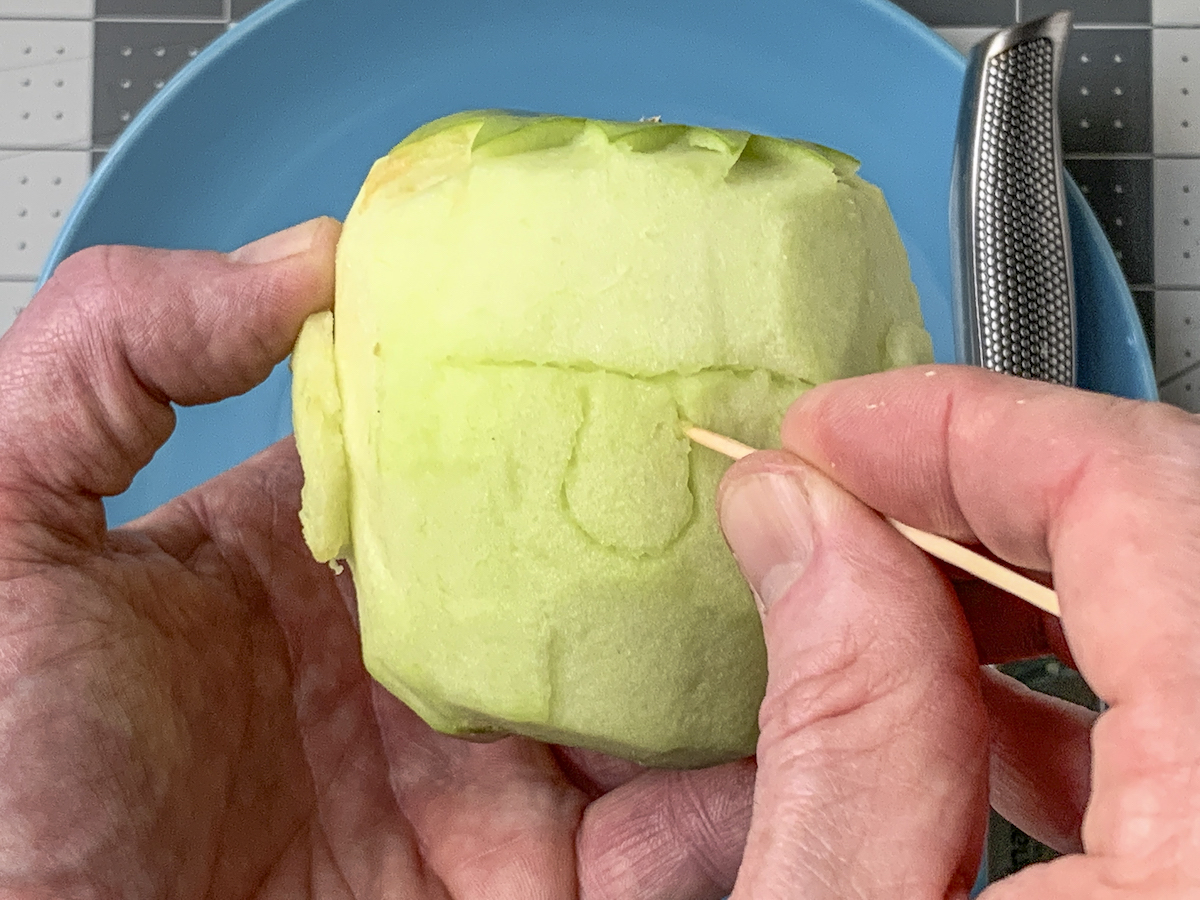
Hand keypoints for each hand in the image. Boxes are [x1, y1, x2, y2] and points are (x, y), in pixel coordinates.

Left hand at [0, 221, 753, 899]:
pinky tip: (805, 729)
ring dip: (745, 640)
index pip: (467, 450)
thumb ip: (116, 358)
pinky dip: (743, 793)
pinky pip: (665, 839)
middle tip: (800, 454)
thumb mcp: (9, 538)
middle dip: (688, 511)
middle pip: (583, 564)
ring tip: (843, 571)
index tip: (664, 339)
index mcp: (315, 565)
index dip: (559, 391)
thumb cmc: (5, 784)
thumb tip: (308, 255)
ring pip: (653, 692)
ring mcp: (484, 780)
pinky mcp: (530, 892)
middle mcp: (417, 662)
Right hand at [716, 366, 1199, 896]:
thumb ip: (844, 731)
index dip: (971, 430)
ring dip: (1024, 584)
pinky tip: (964, 711)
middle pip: (1178, 534)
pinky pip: (1197, 732)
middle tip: (841, 490)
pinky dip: (1082, 689)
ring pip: (1187, 617)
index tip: (836, 435)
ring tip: (874, 588)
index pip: (1147, 500)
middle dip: (985, 491)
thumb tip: (798, 522)